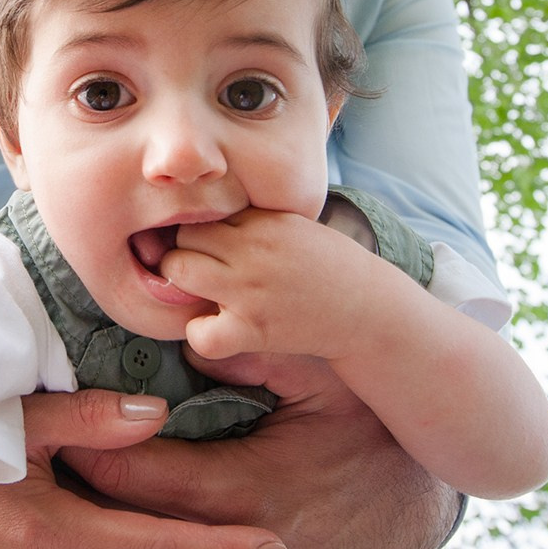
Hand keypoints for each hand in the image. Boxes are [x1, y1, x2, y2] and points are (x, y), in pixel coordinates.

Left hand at [59, 352, 459, 548]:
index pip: (137, 477)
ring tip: (43, 533)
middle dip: (73, 510)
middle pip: (127, 539)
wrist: (409, 508)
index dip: (84, 453)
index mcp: (249, 488)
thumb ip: (254, 352)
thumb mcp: (318, 375)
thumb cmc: (355, 428)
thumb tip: (190, 335)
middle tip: (21, 482)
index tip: (42, 434)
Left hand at [160, 207, 385, 361]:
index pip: (202, 213)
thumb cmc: (329, 266)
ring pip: (179, 272)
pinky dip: (202, 335)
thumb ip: (253, 220)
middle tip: (202, 272)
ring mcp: (251, 290)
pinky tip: (219, 328)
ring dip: (183, 286)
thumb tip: (204, 212)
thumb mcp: (294, 226)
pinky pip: (200, 333)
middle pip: (182, 237)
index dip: (198, 232)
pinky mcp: (255, 329)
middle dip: (184, 253)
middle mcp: (253, 249)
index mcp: (264, 221)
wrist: (368, 308)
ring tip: (205, 296)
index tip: (207, 248)